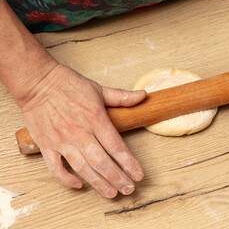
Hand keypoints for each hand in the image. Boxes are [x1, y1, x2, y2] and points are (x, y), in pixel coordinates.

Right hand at [19, 64, 145, 197]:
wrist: (37, 82)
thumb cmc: (68, 84)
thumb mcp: (99, 89)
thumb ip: (122, 96)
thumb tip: (143, 96)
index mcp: (95, 119)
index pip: (116, 146)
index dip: (129, 163)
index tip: (138, 175)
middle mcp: (80, 133)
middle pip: (102, 162)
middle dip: (117, 178)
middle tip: (129, 189)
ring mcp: (62, 141)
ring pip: (82, 168)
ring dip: (98, 183)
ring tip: (111, 193)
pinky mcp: (46, 145)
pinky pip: (55, 167)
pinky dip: (66, 179)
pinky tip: (79, 185)